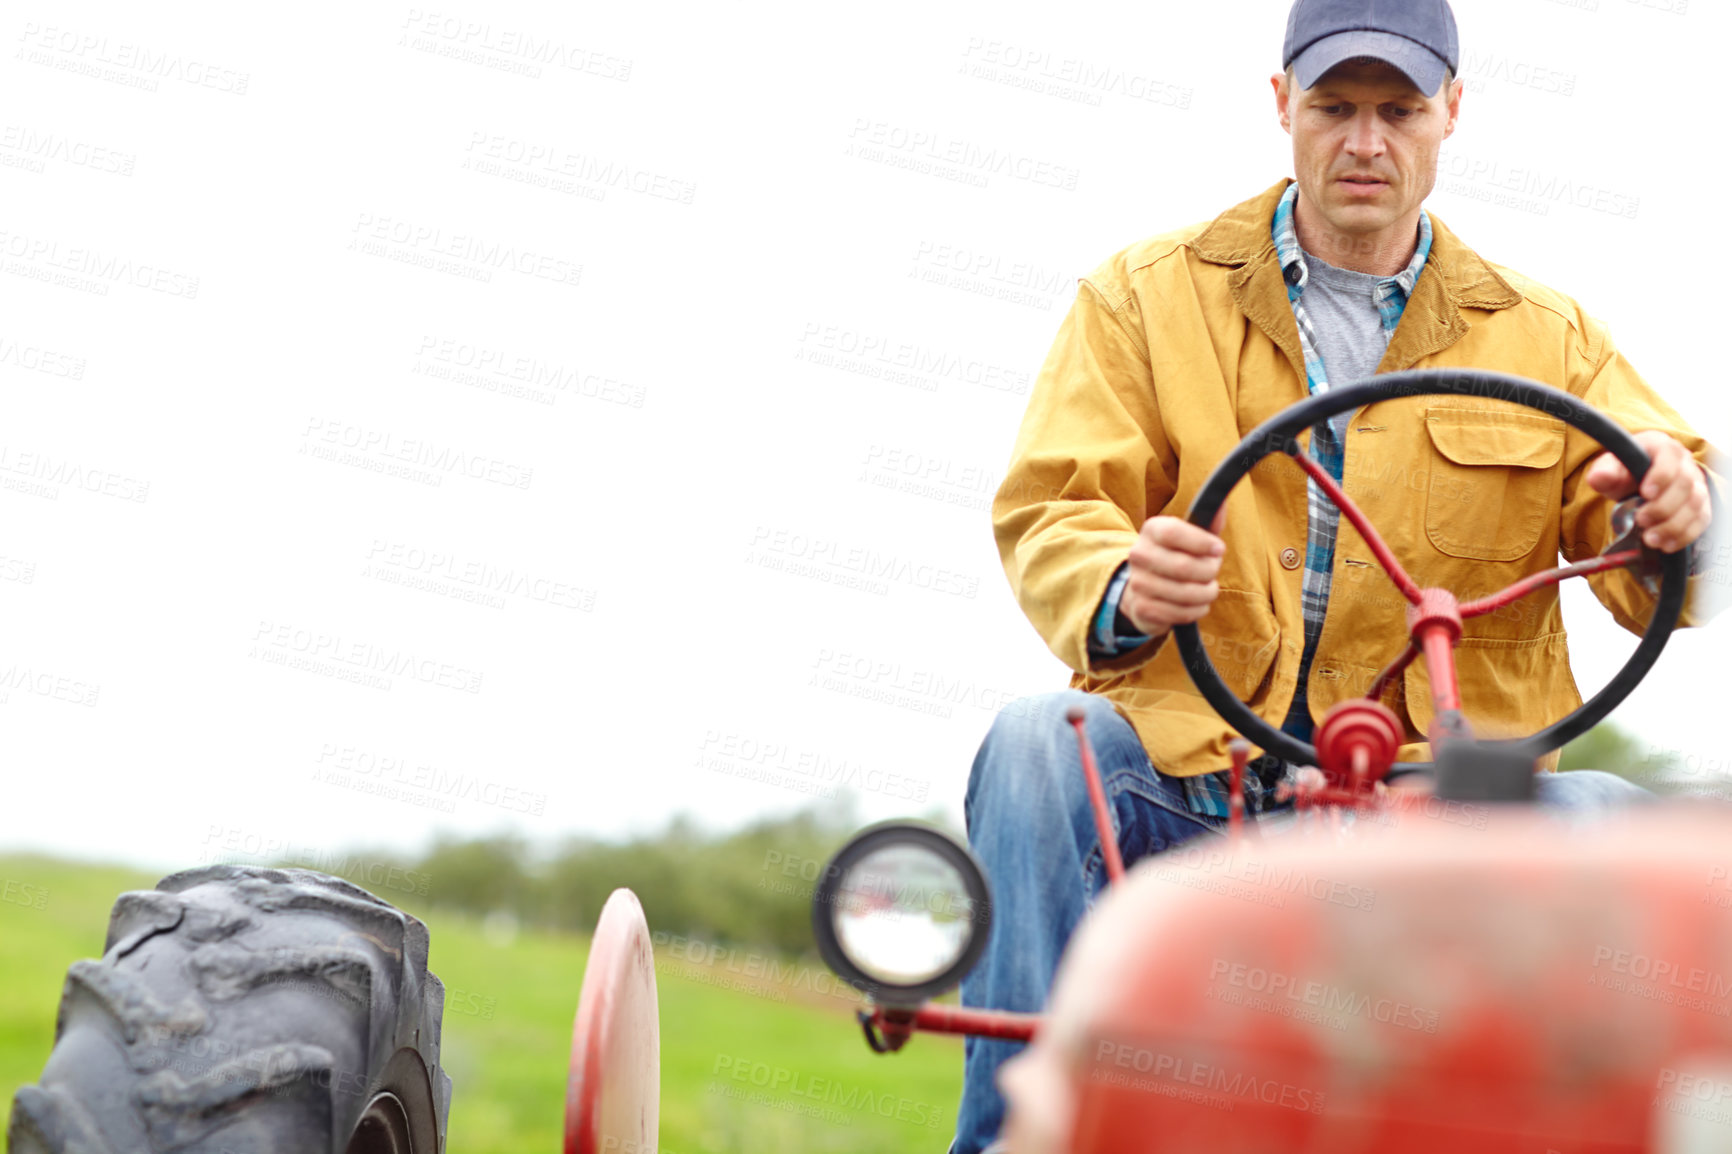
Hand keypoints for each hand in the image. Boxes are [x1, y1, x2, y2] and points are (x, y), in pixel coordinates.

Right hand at [1121, 513, 1225, 639]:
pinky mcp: (1143, 609)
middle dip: (1209, 571)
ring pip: (1186, 593)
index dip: (1202, 542)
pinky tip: (1197, 603)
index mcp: (1151, 530)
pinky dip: (1198, 609)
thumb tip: (1220, 504)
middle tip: (1213, 570)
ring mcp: (1138, 583)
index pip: (1174, 532)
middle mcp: (1139, 554)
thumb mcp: (1192, 536)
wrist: (1144, 587)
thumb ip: (1208, 521)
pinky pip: (1182, 612)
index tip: (1219, 549)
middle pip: (1183, 566)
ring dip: (1207, 593)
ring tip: (1208, 588)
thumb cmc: (1177, 556)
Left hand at [1584, 431, 1711, 552]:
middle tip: (1641, 520)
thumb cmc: (1626, 473)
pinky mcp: (1701, 506)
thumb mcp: (1611, 469)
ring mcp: (1696, 486)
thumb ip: (1605, 472)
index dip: (1660, 476)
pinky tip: (1666, 545)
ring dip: (1673, 525)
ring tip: (1650, 538)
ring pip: (1695, 505)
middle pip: (1684, 485)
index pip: (1669, 457)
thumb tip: (1598, 477)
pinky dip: (1684, 535)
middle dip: (1662, 507)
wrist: (1639, 483)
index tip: (1645, 494)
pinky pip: (1700, 521)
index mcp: (1662, 448)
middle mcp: (1684, 465)